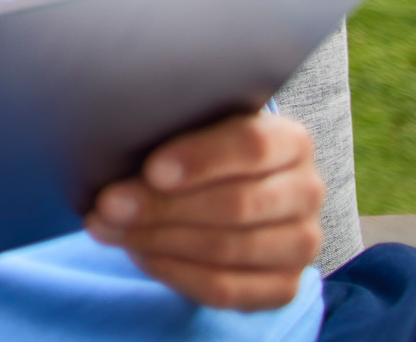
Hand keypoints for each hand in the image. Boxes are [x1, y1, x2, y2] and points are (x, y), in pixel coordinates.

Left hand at [86, 112, 323, 310]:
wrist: (228, 188)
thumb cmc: (201, 150)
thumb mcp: (193, 127)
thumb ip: (170, 129)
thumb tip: (114, 149)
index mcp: (291, 141)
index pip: (253, 145)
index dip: (200, 159)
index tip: (152, 170)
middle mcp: (307, 192)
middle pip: (235, 205)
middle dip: (162, 207)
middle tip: (108, 205)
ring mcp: (301, 243)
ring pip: (226, 249)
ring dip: (157, 240)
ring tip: (108, 227)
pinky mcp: (283, 286)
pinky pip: (224, 289)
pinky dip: (173, 271)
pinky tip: (138, 253)